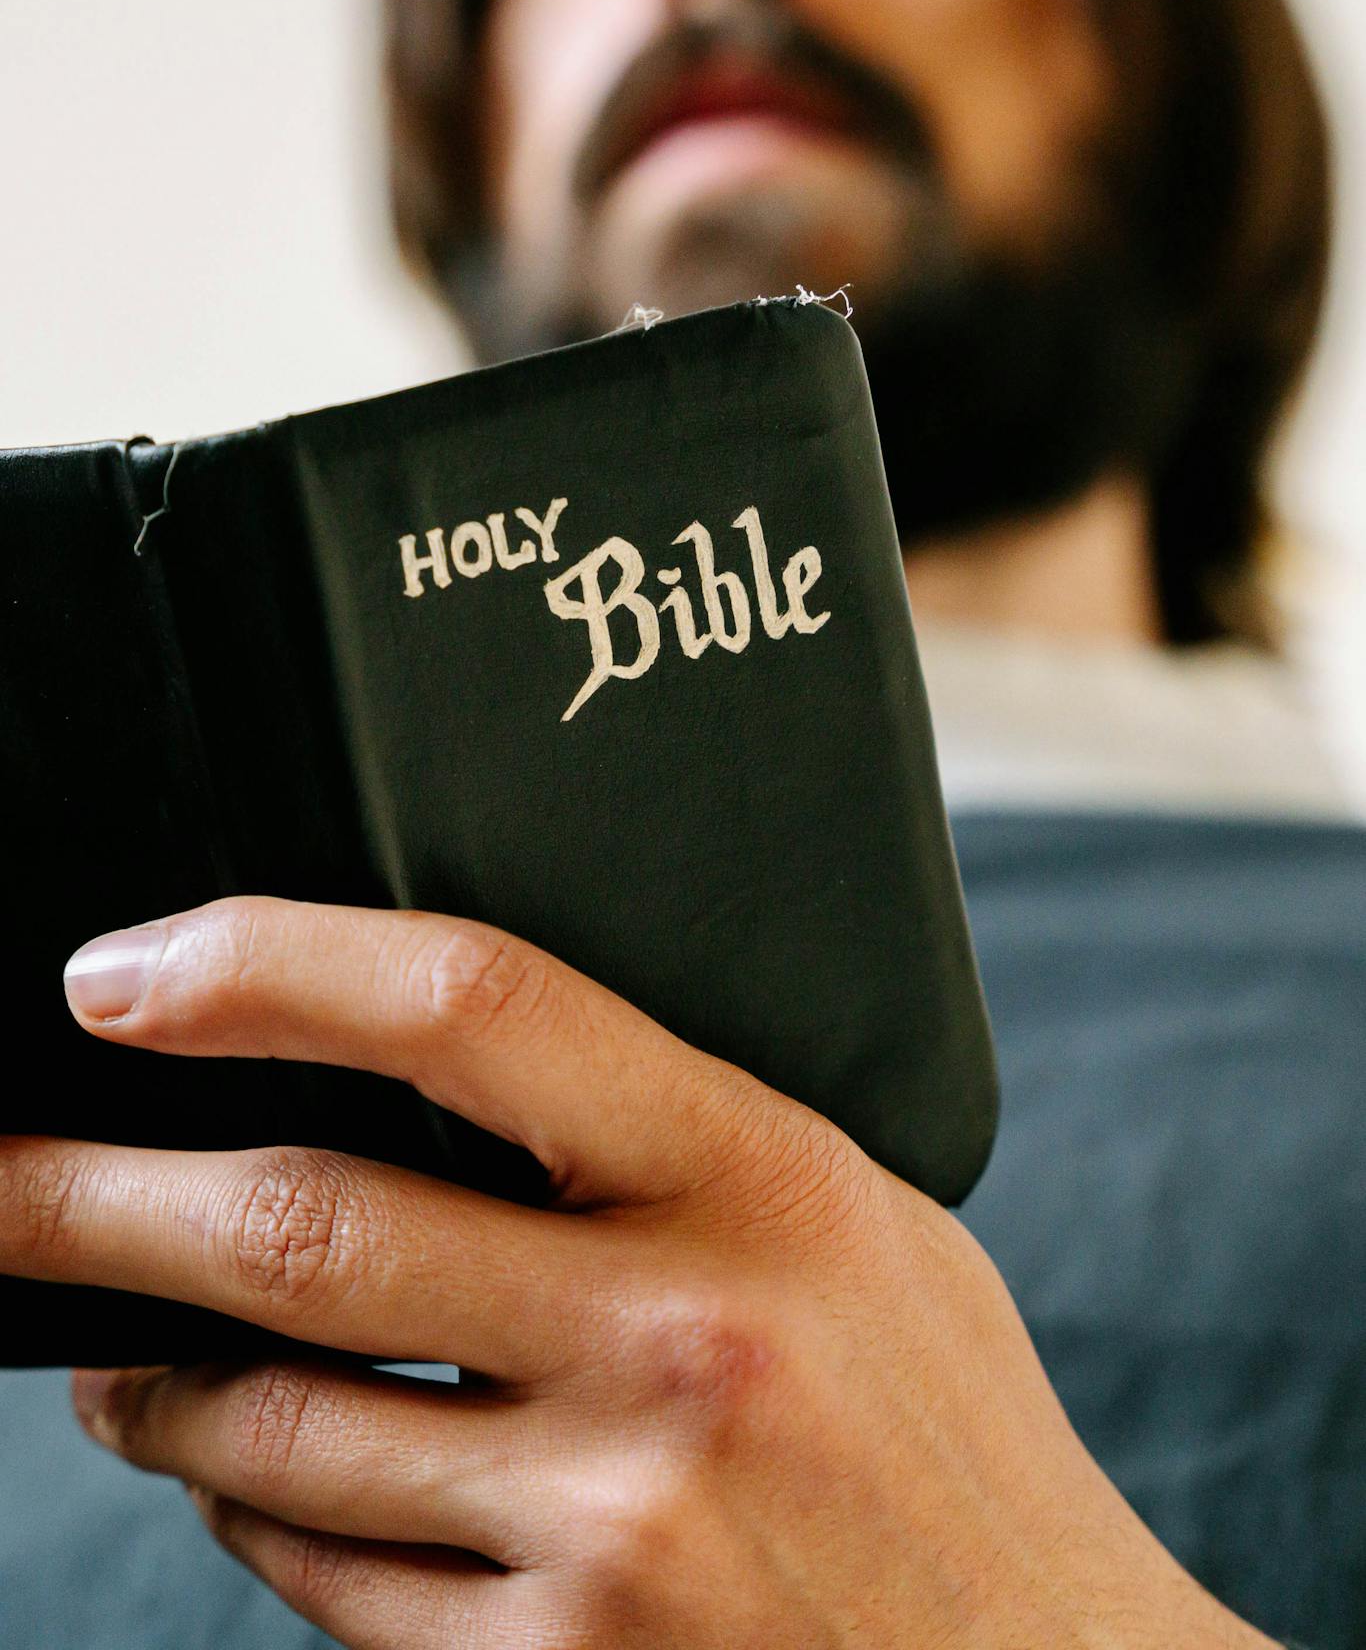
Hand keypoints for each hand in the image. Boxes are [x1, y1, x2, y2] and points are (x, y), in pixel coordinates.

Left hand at [1, 897, 1271, 1648]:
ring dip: (145, 1380)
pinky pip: (323, 1579)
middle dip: (85, 1200)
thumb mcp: (857, 1221)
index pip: (473, 1007)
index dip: (269, 966)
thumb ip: (669, 1143)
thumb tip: (435, 1067)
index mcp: (758, 1177)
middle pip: (303, 1230)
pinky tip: (244, 1477)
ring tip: (98, 1348)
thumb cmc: (946, 1433)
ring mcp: (608, 1527)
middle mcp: (675, 1342)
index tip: (123, 975)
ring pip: (273, 1427)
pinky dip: (249, 1513)